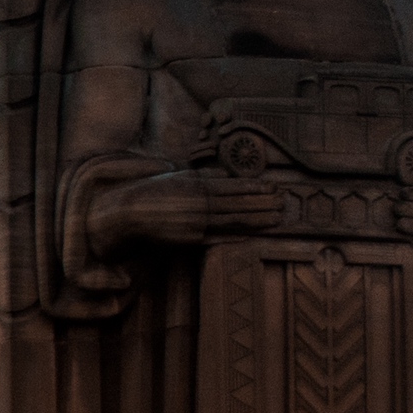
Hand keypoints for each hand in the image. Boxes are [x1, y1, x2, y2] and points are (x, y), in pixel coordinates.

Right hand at [89, 170, 283, 254]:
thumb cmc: (153, 193)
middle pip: (239, 203)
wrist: (128, 213)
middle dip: (264, 204)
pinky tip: (250, 234)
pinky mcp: (189, 238)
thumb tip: (226, 175)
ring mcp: (195, 221)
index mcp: (198, 185)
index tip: (274, 187)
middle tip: (284, 203)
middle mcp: (199, 202)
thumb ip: (203, 176)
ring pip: (233, 220)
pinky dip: (234, 236)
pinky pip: (217, 237)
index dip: (256, 187)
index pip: (234, 186)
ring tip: (277, 219)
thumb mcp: (179, 177)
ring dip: (257, 220)